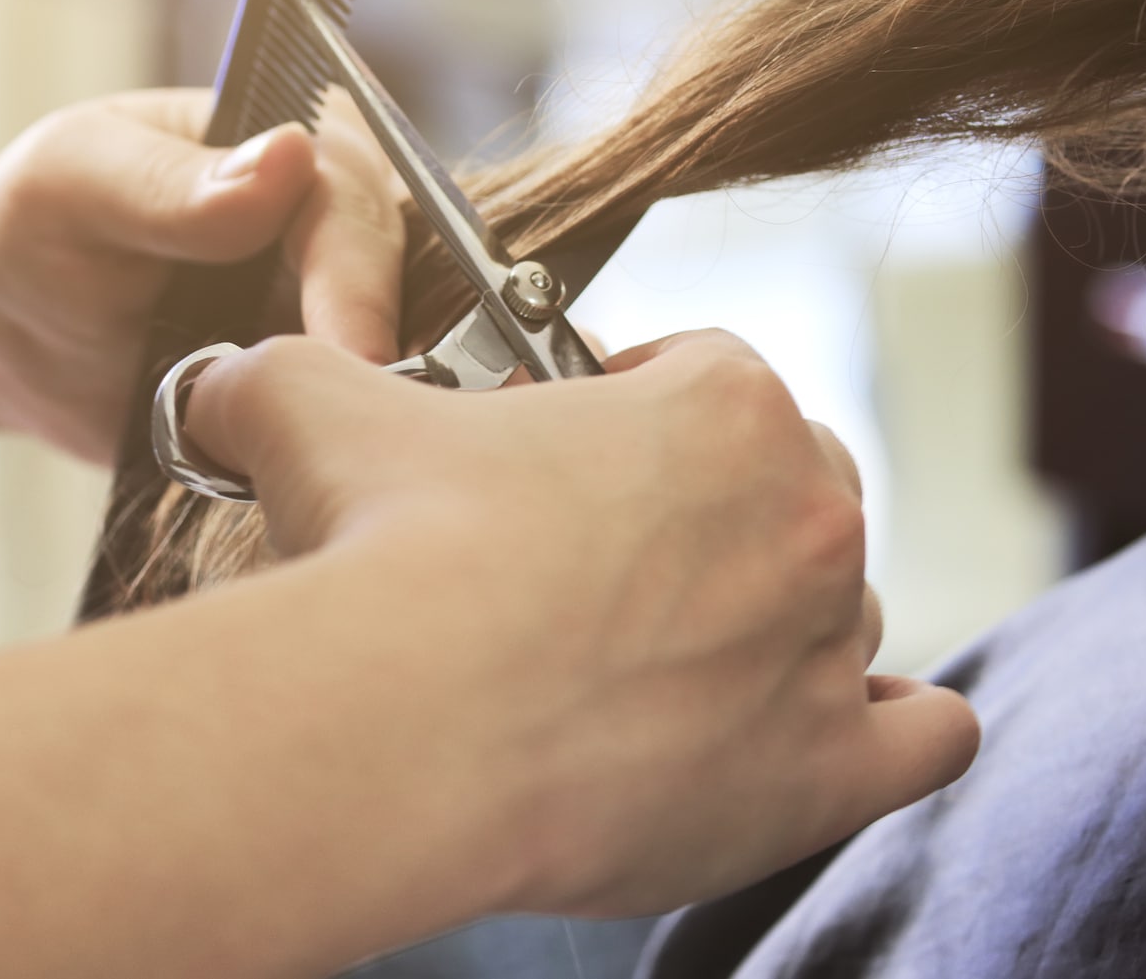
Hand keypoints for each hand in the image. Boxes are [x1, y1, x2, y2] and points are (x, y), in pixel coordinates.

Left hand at [0, 88, 404, 462]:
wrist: (5, 335)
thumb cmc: (30, 230)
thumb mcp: (75, 183)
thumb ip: (172, 183)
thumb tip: (287, 157)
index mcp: (299, 139)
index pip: (356, 206)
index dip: (359, 283)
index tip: (353, 355)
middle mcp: (339, 223)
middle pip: (400, 291)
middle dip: (374, 359)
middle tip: (347, 438)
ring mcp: (339, 310)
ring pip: (396, 363)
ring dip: (363, 413)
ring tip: (328, 467)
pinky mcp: (327, 385)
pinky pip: (359, 423)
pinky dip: (338, 452)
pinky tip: (307, 481)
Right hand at [183, 330, 979, 914]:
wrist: (406, 722)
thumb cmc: (386, 550)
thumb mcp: (317, 407)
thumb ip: (288, 371)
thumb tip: (222, 382)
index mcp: (723, 402)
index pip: (712, 374)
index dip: (635, 406)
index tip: (568, 453)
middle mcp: (804, 511)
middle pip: (794, 488)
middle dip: (711, 512)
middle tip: (604, 562)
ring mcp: (825, 644)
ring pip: (837, 613)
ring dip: (771, 625)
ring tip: (661, 662)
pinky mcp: (825, 773)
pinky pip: (923, 737)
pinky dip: (886, 731)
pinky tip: (818, 729)